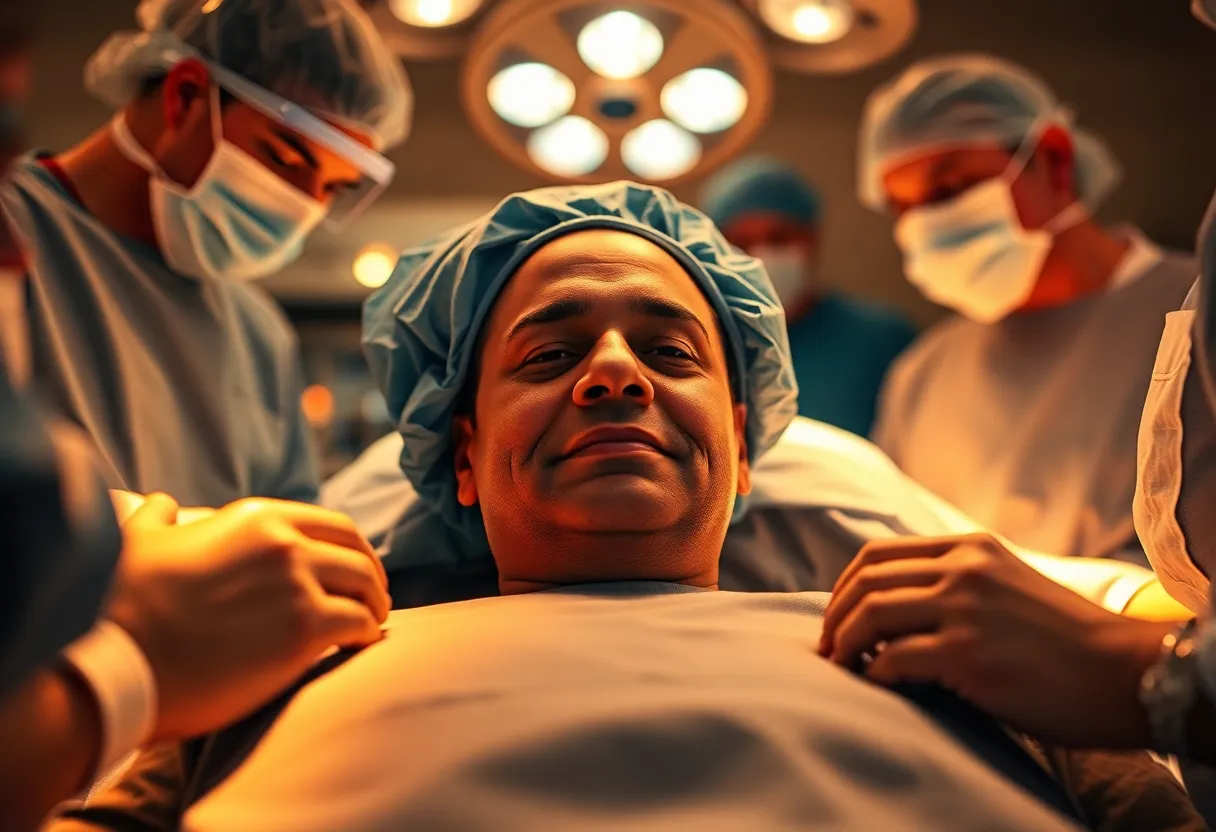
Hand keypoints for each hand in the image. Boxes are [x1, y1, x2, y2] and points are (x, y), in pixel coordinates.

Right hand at [106, 494, 390, 740]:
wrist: (115, 656)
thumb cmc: (121, 603)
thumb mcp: (139, 541)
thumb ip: (158, 517)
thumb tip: (161, 503)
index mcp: (257, 517)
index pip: (333, 526)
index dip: (353, 549)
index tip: (358, 569)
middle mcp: (285, 542)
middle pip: (358, 555)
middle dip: (373, 578)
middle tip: (374, 601)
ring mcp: (297, 583)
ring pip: (366, 589)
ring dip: (375, 607)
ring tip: (372, 625)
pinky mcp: (303, 628)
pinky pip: (359, 625)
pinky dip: (367, 635)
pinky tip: (361, 645)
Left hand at [818, 534, 1175, 747]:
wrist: (1125, 671)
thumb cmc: (1065, 639)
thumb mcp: (1007, 583)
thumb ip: (955, 581)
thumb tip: (888, 605)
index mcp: (969, 547)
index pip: (877, 554)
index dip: (845, 587)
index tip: (836, 617)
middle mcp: (964, 569)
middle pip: (866, 581)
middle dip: (835, 617)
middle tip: (828, 648)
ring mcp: (965, 609)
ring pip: (870, 615)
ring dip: (844, 644)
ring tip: (844, 667)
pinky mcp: (968, 654)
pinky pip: (894, 660)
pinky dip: (875, 675)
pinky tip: (878, 686)